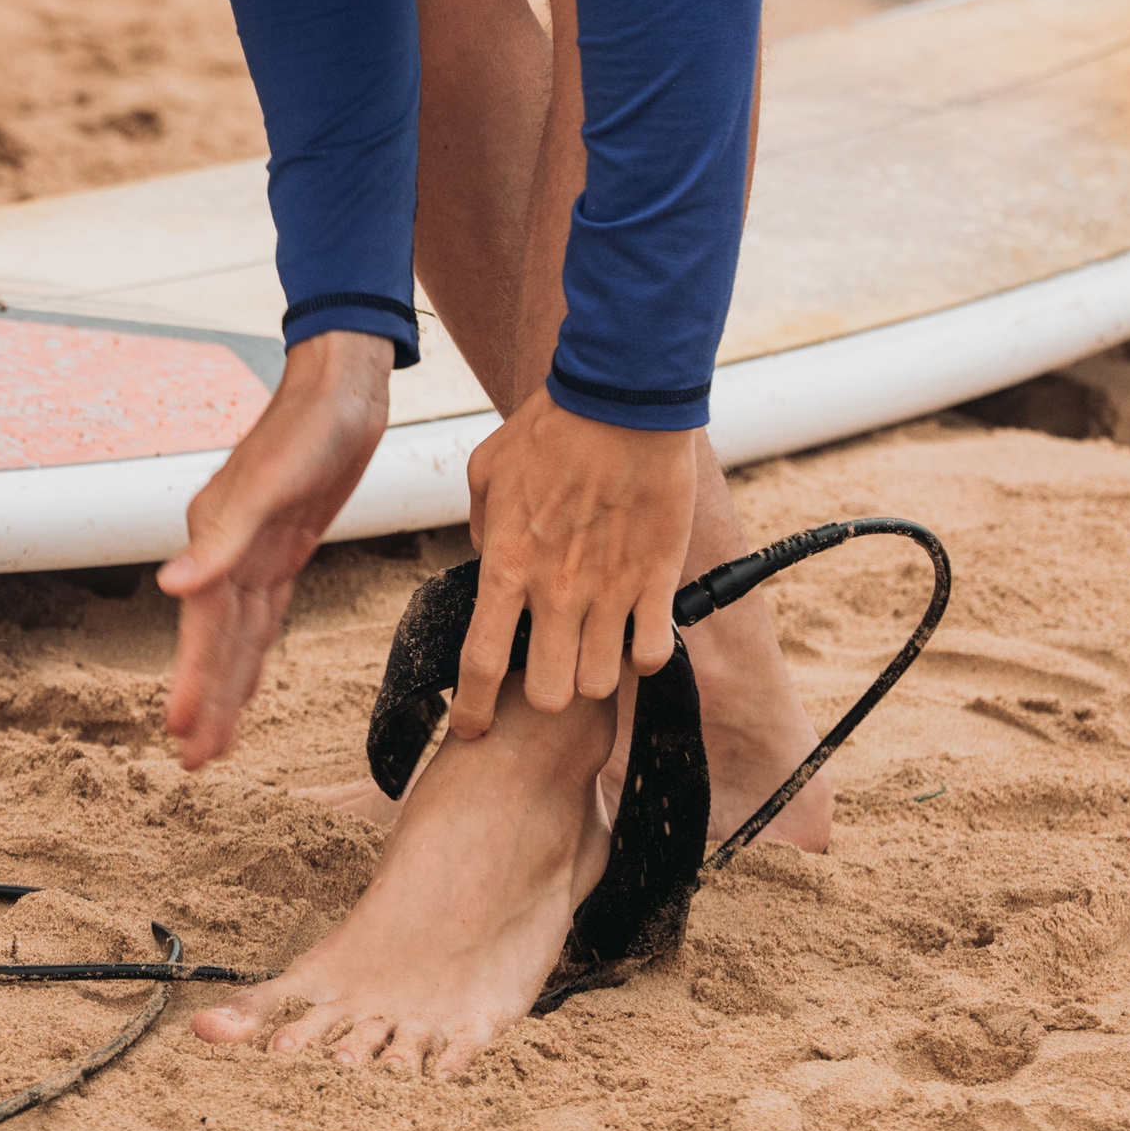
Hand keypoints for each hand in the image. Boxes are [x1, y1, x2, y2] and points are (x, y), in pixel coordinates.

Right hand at [156, 331, 389, 770]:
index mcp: (216, 536)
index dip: (195, 680)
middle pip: (216, 641)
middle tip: (194, 763)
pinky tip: (248, 680)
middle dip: (207, 700)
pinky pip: (263, 614)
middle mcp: (226, 548)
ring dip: (226, 686)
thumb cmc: (309, 425)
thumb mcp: (271, 483)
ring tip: (214, 742)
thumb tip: (170, 591)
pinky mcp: (284, 547)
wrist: (345, 384)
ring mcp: (254, 549)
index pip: (204, 625)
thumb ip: (221, 539)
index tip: (183, 734)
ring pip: (238, 635)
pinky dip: (253, 651)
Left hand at [453, 397, 696, 736]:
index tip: (473, 729)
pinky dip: (643, 655)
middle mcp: (556, 591)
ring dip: (594, 673)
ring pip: (600, 684)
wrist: (621, 401)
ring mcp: (611, 592)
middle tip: (550, 665)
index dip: (472, 711)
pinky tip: (635, 631)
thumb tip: (487, 556)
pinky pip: (653, 655)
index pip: (480, 663)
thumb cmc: (550, 427)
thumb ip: (480, 523)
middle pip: (547, 694)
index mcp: (507, 565)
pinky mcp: (657, 581)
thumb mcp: (488, 469)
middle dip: (545, 693)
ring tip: (594, 644)